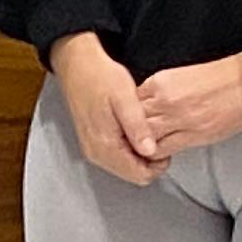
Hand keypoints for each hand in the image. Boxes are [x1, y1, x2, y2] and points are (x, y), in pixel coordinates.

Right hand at [48, 30, 166, 184]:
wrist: (77, 66)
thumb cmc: (100, 77)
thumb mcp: (125, 98)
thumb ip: (138, 127)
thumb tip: (151, 151)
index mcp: (105, 144)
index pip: (139, 175)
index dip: (158, 164)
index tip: (164, 145)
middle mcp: (96, 152)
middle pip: (133, 174)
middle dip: (149, 160)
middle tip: (155, 135)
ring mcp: (92, 149)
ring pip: (125, 168)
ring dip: (139, 154)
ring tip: (143, 130)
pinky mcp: (92, 142)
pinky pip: (116, 158)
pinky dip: (129, 149)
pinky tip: (132, 130)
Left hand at [135, 51, 241, 159]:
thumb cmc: (223, 78)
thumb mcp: (181, 77)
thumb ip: (160, 92)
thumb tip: (147, 106)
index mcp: (160, 82)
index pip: (129, 102)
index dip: (127, 115)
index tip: (128, 123)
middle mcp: (164, 100)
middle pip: (131, 120)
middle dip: (127, 132)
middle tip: (127, 141)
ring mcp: (177, 118)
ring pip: (142, 137)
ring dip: (140, 145)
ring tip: (139, 150)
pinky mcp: (192, 135)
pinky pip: (162, 149)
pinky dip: (156, 154)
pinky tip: (157, 155)